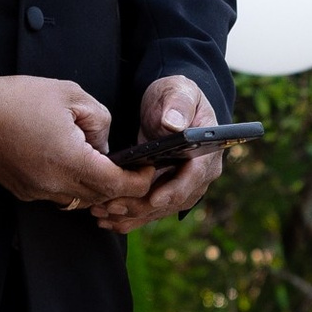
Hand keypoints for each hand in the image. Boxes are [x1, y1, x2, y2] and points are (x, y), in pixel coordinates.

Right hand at [0, 73, 127, 212]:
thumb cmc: (21, 99)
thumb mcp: (73, 95)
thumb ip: (100, 121)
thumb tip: (105, 146)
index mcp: (71, 161)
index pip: (116, 185)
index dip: (138, 181)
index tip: (147, 169)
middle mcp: (55, 184)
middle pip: (100, 197)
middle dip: (119, 185)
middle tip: (131, 168)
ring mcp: (37, 192)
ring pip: (79, 200)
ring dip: (95, 188)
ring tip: (100, 164)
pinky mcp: (24, 191)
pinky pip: (58, 196)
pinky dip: (71, 186)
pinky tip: (71, 165)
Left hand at [90, 76, 227, 232]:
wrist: (168, 105)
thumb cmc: (176, 96)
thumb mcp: (178, 92)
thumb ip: (178, 105)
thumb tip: (174, 124)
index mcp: (207, 153)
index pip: (194, 177)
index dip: (174, 190)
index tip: (153, 198)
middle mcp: (199, 175)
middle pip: (173, 199)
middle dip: (143, 207)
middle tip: (113, 206)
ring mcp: (183, 186)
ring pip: (159, 209)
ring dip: (131, 214)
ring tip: (103, 214)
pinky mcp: (166, 191)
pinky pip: (150, 210)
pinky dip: (129, 216)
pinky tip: (107, 220)